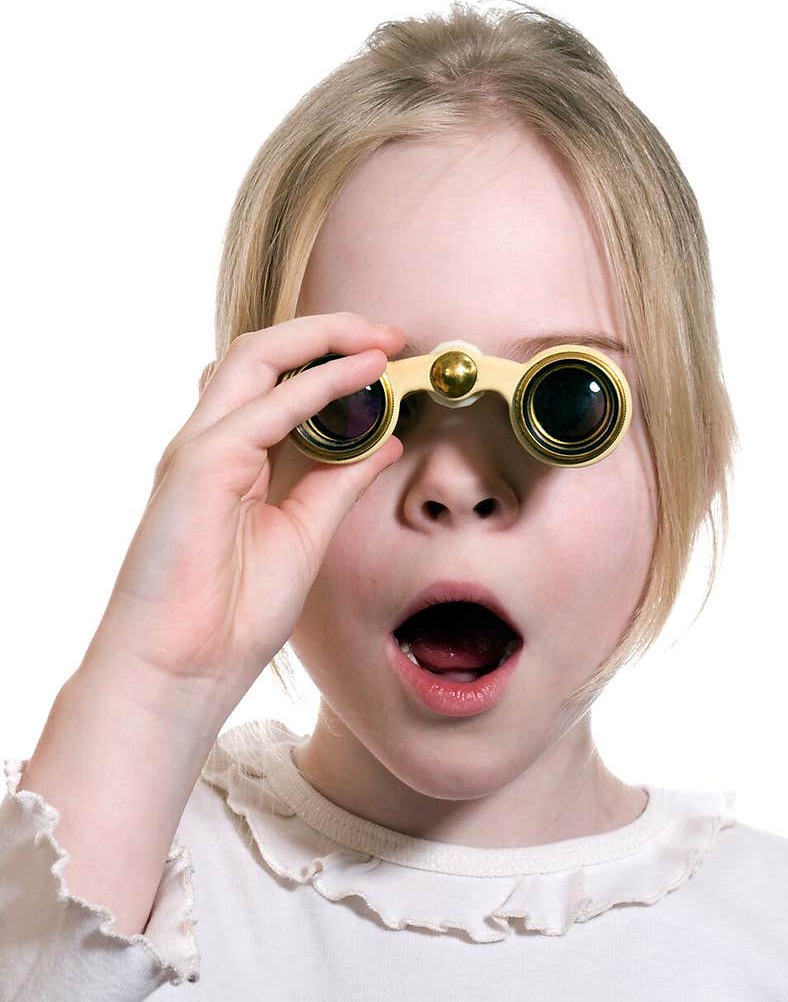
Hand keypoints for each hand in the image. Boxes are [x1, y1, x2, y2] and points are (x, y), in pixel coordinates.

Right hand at [89, 312, 404, 698]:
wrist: (183, 670)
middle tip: (389, 333)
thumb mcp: (307, 534)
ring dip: (321, 339)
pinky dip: (316, 387)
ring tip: (378, 341)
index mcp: (232, 456)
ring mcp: (199, 449)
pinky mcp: (199, 466)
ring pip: (254, 357)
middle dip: (328, 331)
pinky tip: (359, 377)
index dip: (330, 356)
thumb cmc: (230, 614)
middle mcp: (211, 441)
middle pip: (261, 351)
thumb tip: (386, 441)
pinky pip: (264, 409)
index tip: (388, 354)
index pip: (275, 378)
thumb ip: (340, 482)